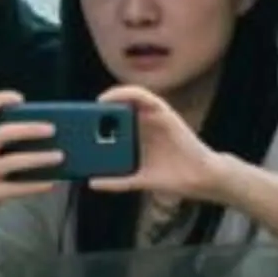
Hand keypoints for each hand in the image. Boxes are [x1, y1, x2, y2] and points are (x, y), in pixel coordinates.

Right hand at [0, 90, 60, 239]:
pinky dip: (34, 185)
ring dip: (38, 158)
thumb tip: (48, 136)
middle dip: (28, 129)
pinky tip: (51, 183)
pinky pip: (13, 188)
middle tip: (53, 129)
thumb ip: (7, 146)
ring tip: (60, 156)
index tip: (20, 98)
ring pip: (11, 162)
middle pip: (0, 133)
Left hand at [87, 85, 237, 207]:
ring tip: (95, 104)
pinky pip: (144, 97)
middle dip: (101, 109)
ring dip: (112, 96)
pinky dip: (126, 94)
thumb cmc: (173, 176)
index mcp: (139, 136)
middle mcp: (145, 124)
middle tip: (82, 114)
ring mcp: (155, 117)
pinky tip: (111, 100)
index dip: (97, 119)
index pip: (115, 121)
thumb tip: (92, 183)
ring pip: (130, 98)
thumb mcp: (139, 179)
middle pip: (120, 109)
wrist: (199, 178)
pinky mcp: (164, 113)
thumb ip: (118, 181)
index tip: (78, 124)